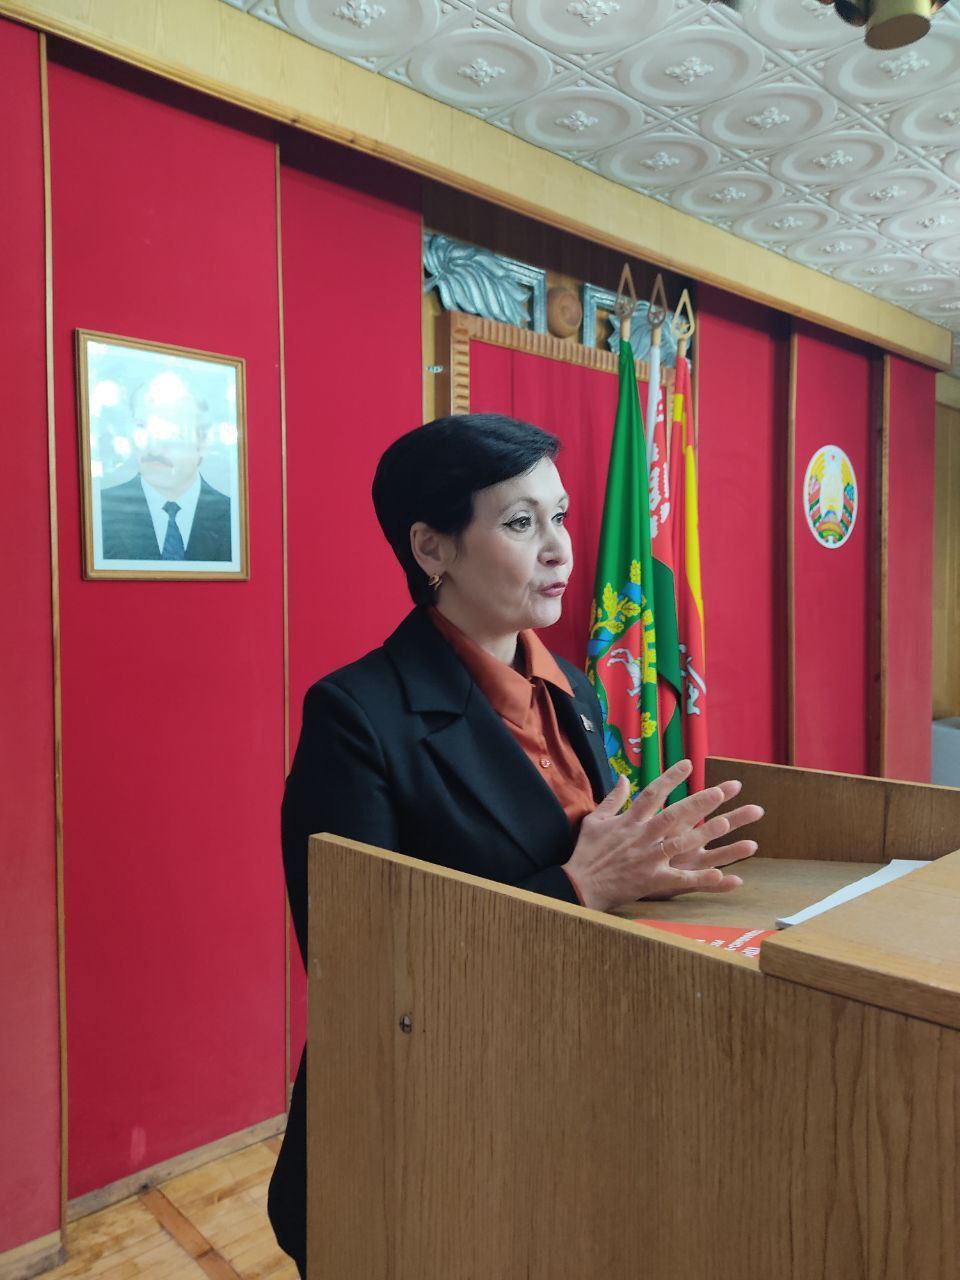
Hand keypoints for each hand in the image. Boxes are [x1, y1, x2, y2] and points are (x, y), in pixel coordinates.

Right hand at [564, 759, 763, 911]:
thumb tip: (622, 777)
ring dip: (703, 834)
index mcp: (629, 820)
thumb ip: (613, 798)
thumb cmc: (587, 852)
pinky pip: (680, 879)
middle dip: (697, 803)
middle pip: (673, 816)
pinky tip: (721, 874)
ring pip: (680, 843)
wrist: (580, 884)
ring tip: (726, 823)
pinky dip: (700, 877)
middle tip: (720, 791)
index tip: (689, 764)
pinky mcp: (652, 880)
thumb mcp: (595, 820)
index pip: (652, 793)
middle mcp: (641, 836)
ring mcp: (648, 858)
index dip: (671, 778)